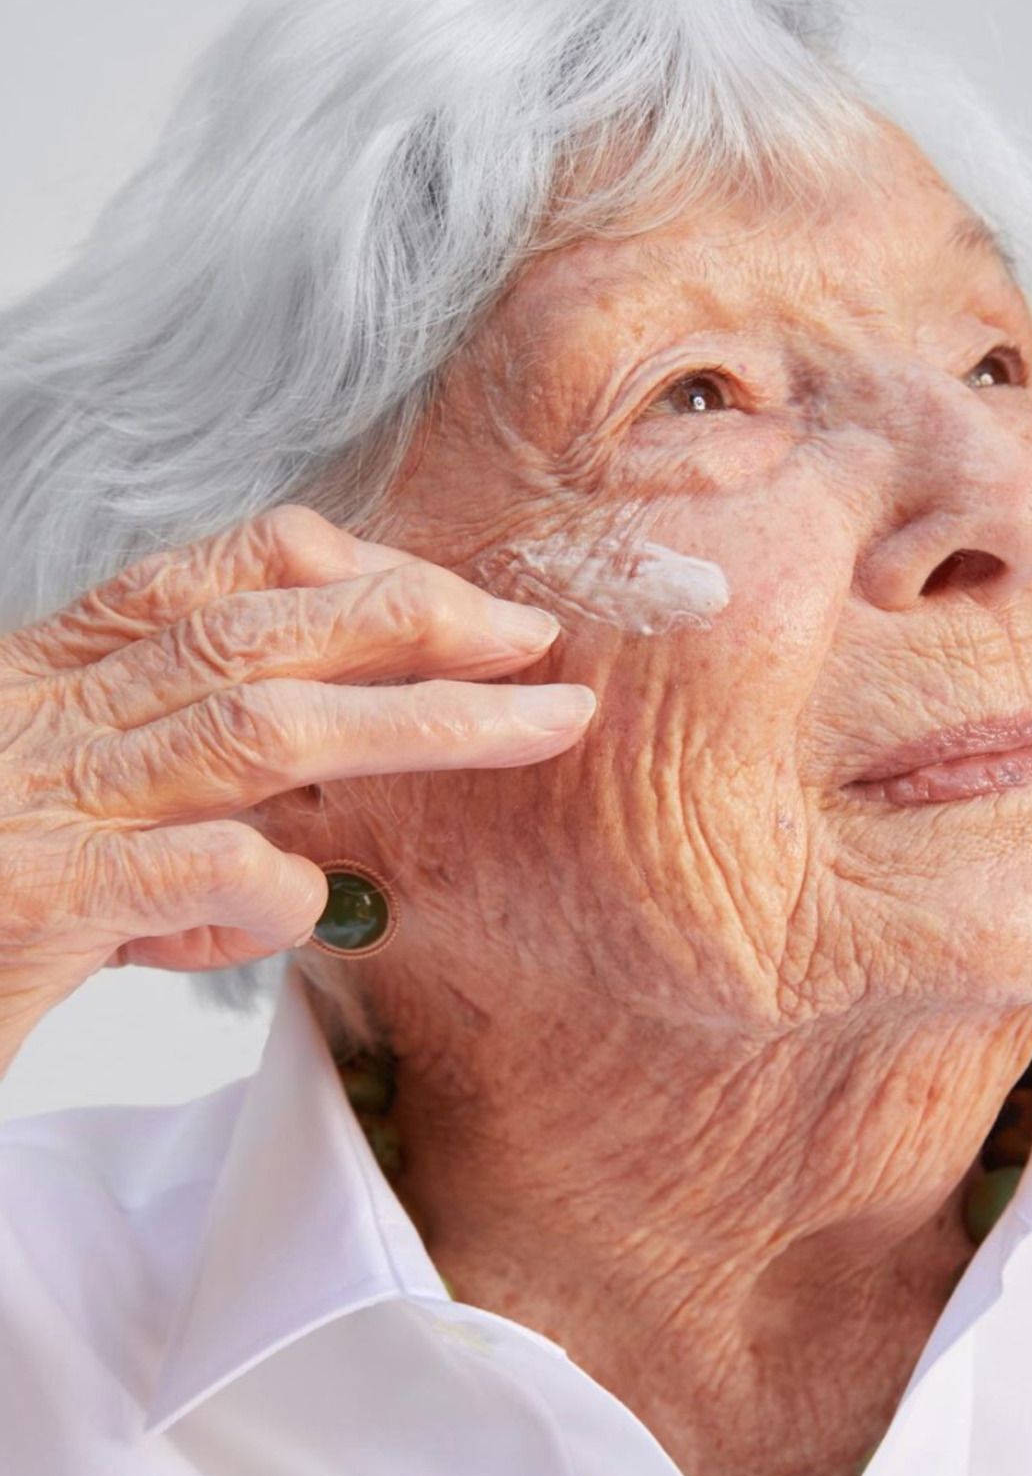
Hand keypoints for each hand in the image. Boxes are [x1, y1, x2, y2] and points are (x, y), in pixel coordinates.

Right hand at [0, 504, 594, 1075]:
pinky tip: (312, 901)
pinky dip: (268, 881)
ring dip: (414, 720)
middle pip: (260, 634)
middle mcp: (41, 721)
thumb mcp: (45, 823)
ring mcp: (33, 807)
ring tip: (536, 720)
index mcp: (41, 683)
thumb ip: (163, 816)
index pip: (205, 581)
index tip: (444, 593)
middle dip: (415, 622)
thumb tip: (304, 852)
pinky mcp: (25, 907)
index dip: (339, 568)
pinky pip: (181, 870)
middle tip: (537, 637)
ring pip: (255, 729)